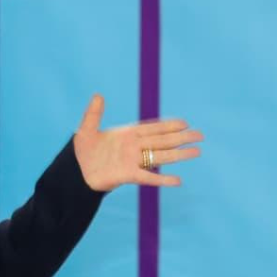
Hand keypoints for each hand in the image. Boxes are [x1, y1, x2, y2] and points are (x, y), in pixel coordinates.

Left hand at [73, 94, 202, 191]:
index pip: (152, 128)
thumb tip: (98, 95)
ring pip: (160, 156)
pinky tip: (178, 180)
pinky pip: (149, 177)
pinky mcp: (128, 175)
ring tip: (196, 151)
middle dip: (181, 137)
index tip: (184, 123)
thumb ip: (94, 114)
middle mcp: (133, 147)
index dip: (168, 125)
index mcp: (127, 134)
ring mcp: (132, 161)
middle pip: (162, 141)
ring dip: (178, 154)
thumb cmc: (83, 151)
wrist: (76, 172)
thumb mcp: (86, 129)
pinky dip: (163, 178)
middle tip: (200, 135)